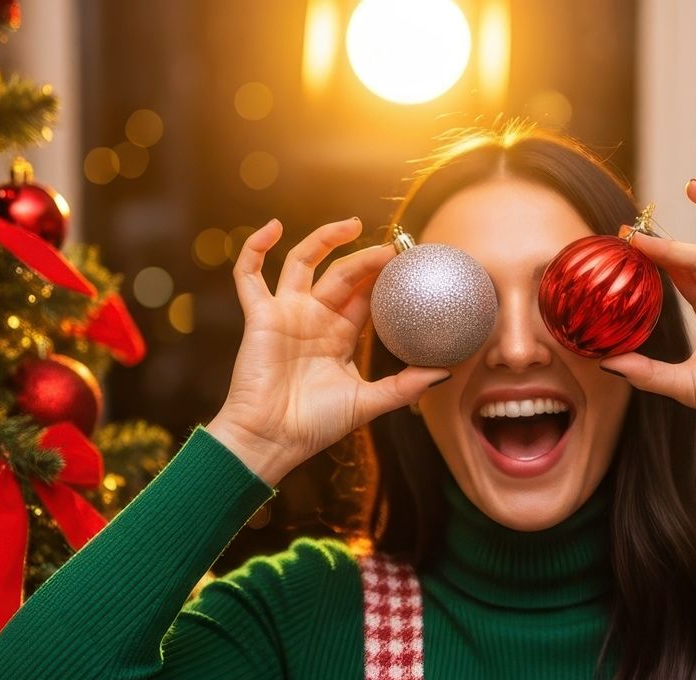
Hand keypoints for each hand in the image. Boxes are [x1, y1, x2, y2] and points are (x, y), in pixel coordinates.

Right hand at [206, 217, 446, 484]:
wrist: (273, 439)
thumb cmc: (315, 425)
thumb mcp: (369, 402)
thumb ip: (405, 385)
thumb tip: (446, 372)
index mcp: (338, 335)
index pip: (364, 295)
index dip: (383, 276)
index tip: (409, 261)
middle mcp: (312, 318)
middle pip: (342, 274)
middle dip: (366, 257)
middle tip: (394, 246)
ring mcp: (285, 313)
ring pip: (302, 262)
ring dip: (325, 238)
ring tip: (352, 224)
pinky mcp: (259, 316)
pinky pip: (249, 276)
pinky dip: (255, 248)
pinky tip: (273, 227)